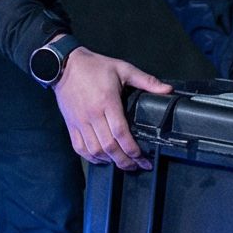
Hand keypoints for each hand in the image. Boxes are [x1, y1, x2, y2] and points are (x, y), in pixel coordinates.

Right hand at [54, 49, 171, 169]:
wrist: (64, 65)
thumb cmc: (94, 67)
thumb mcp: (123, 69)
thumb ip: (146, 81)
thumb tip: (168, 90)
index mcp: (107, 102)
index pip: (121, 133)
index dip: (133, 150)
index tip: (143, 159)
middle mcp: (92, 115)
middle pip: (109, 147)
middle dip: (124, 161)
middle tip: (136, 166)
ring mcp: (80, 122)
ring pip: (94, 150)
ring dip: (109, 161)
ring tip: (122, 163)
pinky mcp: (71, 125)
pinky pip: (79, 148)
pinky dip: (91, 157)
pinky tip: (102, 159)